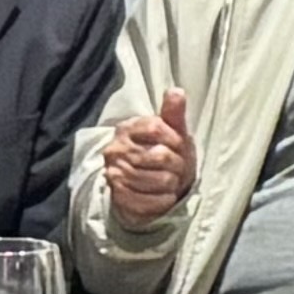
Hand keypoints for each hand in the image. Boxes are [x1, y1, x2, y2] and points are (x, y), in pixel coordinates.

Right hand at [97, 84, 197, 231]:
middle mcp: (116, 151)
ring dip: (173, 183)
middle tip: (178, 168)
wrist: (147, 187)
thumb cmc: (165, 154)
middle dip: (178, 164)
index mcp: (128, 129)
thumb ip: (173, 113)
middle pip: (161, 156)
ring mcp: (114, 175)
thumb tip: (176, 91)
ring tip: (170, 182)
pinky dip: (164, 201)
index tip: (179, 146)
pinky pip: (151, 201)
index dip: (176, 139)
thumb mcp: (172, 131)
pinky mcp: (118, 198)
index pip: (157, 128)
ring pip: (160, 180)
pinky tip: (165, 196)